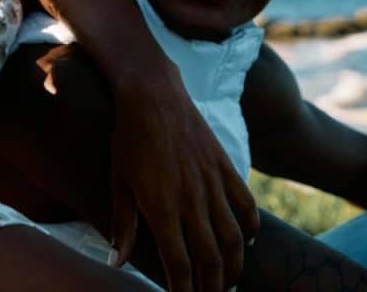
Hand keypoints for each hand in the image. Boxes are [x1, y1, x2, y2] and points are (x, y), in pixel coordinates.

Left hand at [108, 62, 258, 291]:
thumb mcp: (118, 183)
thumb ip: (122, 226)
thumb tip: (116, 263)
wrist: (152, 94)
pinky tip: (247, 240)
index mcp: (162, 209)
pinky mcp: (224, 166)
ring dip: (235, 265)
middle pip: (210, 258)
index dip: (184, 290)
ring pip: (233, 237)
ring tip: (231, 281)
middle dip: (213, 287)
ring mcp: (212, 183)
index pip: (179, 264)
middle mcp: (191, 200)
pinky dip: (250, 226)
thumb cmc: (127, 139)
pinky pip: (246, 204)